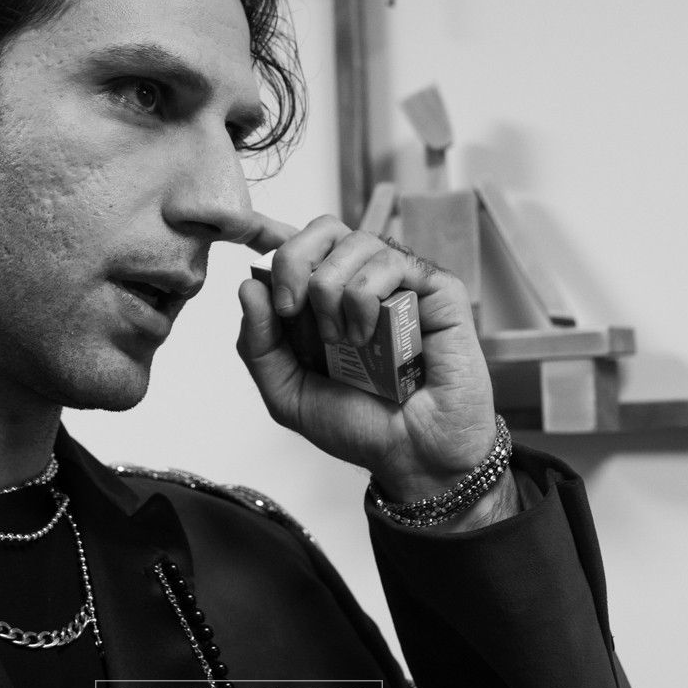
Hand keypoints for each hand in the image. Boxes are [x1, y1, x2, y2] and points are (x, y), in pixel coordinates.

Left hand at [233, 212, 510, 520]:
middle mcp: (365, 283)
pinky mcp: (437, 290)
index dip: (279, 254)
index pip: (299, 244)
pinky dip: (366, 295)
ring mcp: (402, 283)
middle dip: (296, 263)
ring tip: (343, 339)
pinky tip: (369, 335)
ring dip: (333, 289)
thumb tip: (249, 285)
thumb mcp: (288, 394)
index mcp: (329, 300)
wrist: (414, 458)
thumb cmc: (360, 427)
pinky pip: (392, 260)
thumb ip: (258, 345)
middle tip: (294, 311)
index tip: (278, 303)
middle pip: (324, 229)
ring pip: (357, 241)